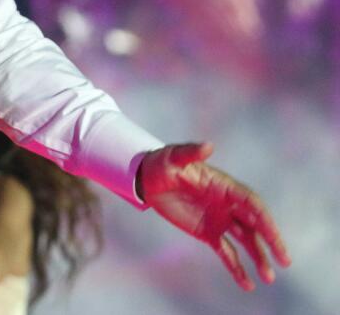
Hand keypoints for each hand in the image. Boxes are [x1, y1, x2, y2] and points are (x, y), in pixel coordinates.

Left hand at [139, 142, 290, 290]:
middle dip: (271, 241)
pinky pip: (227, 252)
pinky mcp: (208, 232)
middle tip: (284, 260)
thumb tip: (208, 146)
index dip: (265, 220)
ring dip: (258, 258)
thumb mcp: (173, 157)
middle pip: (256, 224)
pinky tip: (247, 284)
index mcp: (225, 186)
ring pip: (246, 241)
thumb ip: (190, 153)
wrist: (147, 179)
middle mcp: (228, 204)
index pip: (252, 203)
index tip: (274, 237)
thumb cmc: (162, 163)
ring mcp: (220, 219)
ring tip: (268, 278)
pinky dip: (236, 267)